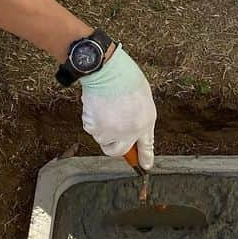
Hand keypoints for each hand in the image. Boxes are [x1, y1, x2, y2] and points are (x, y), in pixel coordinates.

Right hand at [78, 46, 155, 168]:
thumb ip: (139, 118)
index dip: (145, 158)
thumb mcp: (143, 99)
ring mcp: (111, 132)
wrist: (108, 71)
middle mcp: (130, 132)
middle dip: (114, 146)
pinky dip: (92, 119)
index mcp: (145, 123)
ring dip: (102, 128)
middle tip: (112, 133)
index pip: (146, 146)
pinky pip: (91, 128)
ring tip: (105, 107)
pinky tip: (97, 105)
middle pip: (118, 151)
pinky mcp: (95, 128)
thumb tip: (132, 131)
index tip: (145, 166)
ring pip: (102, 138)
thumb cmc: (126, 79)